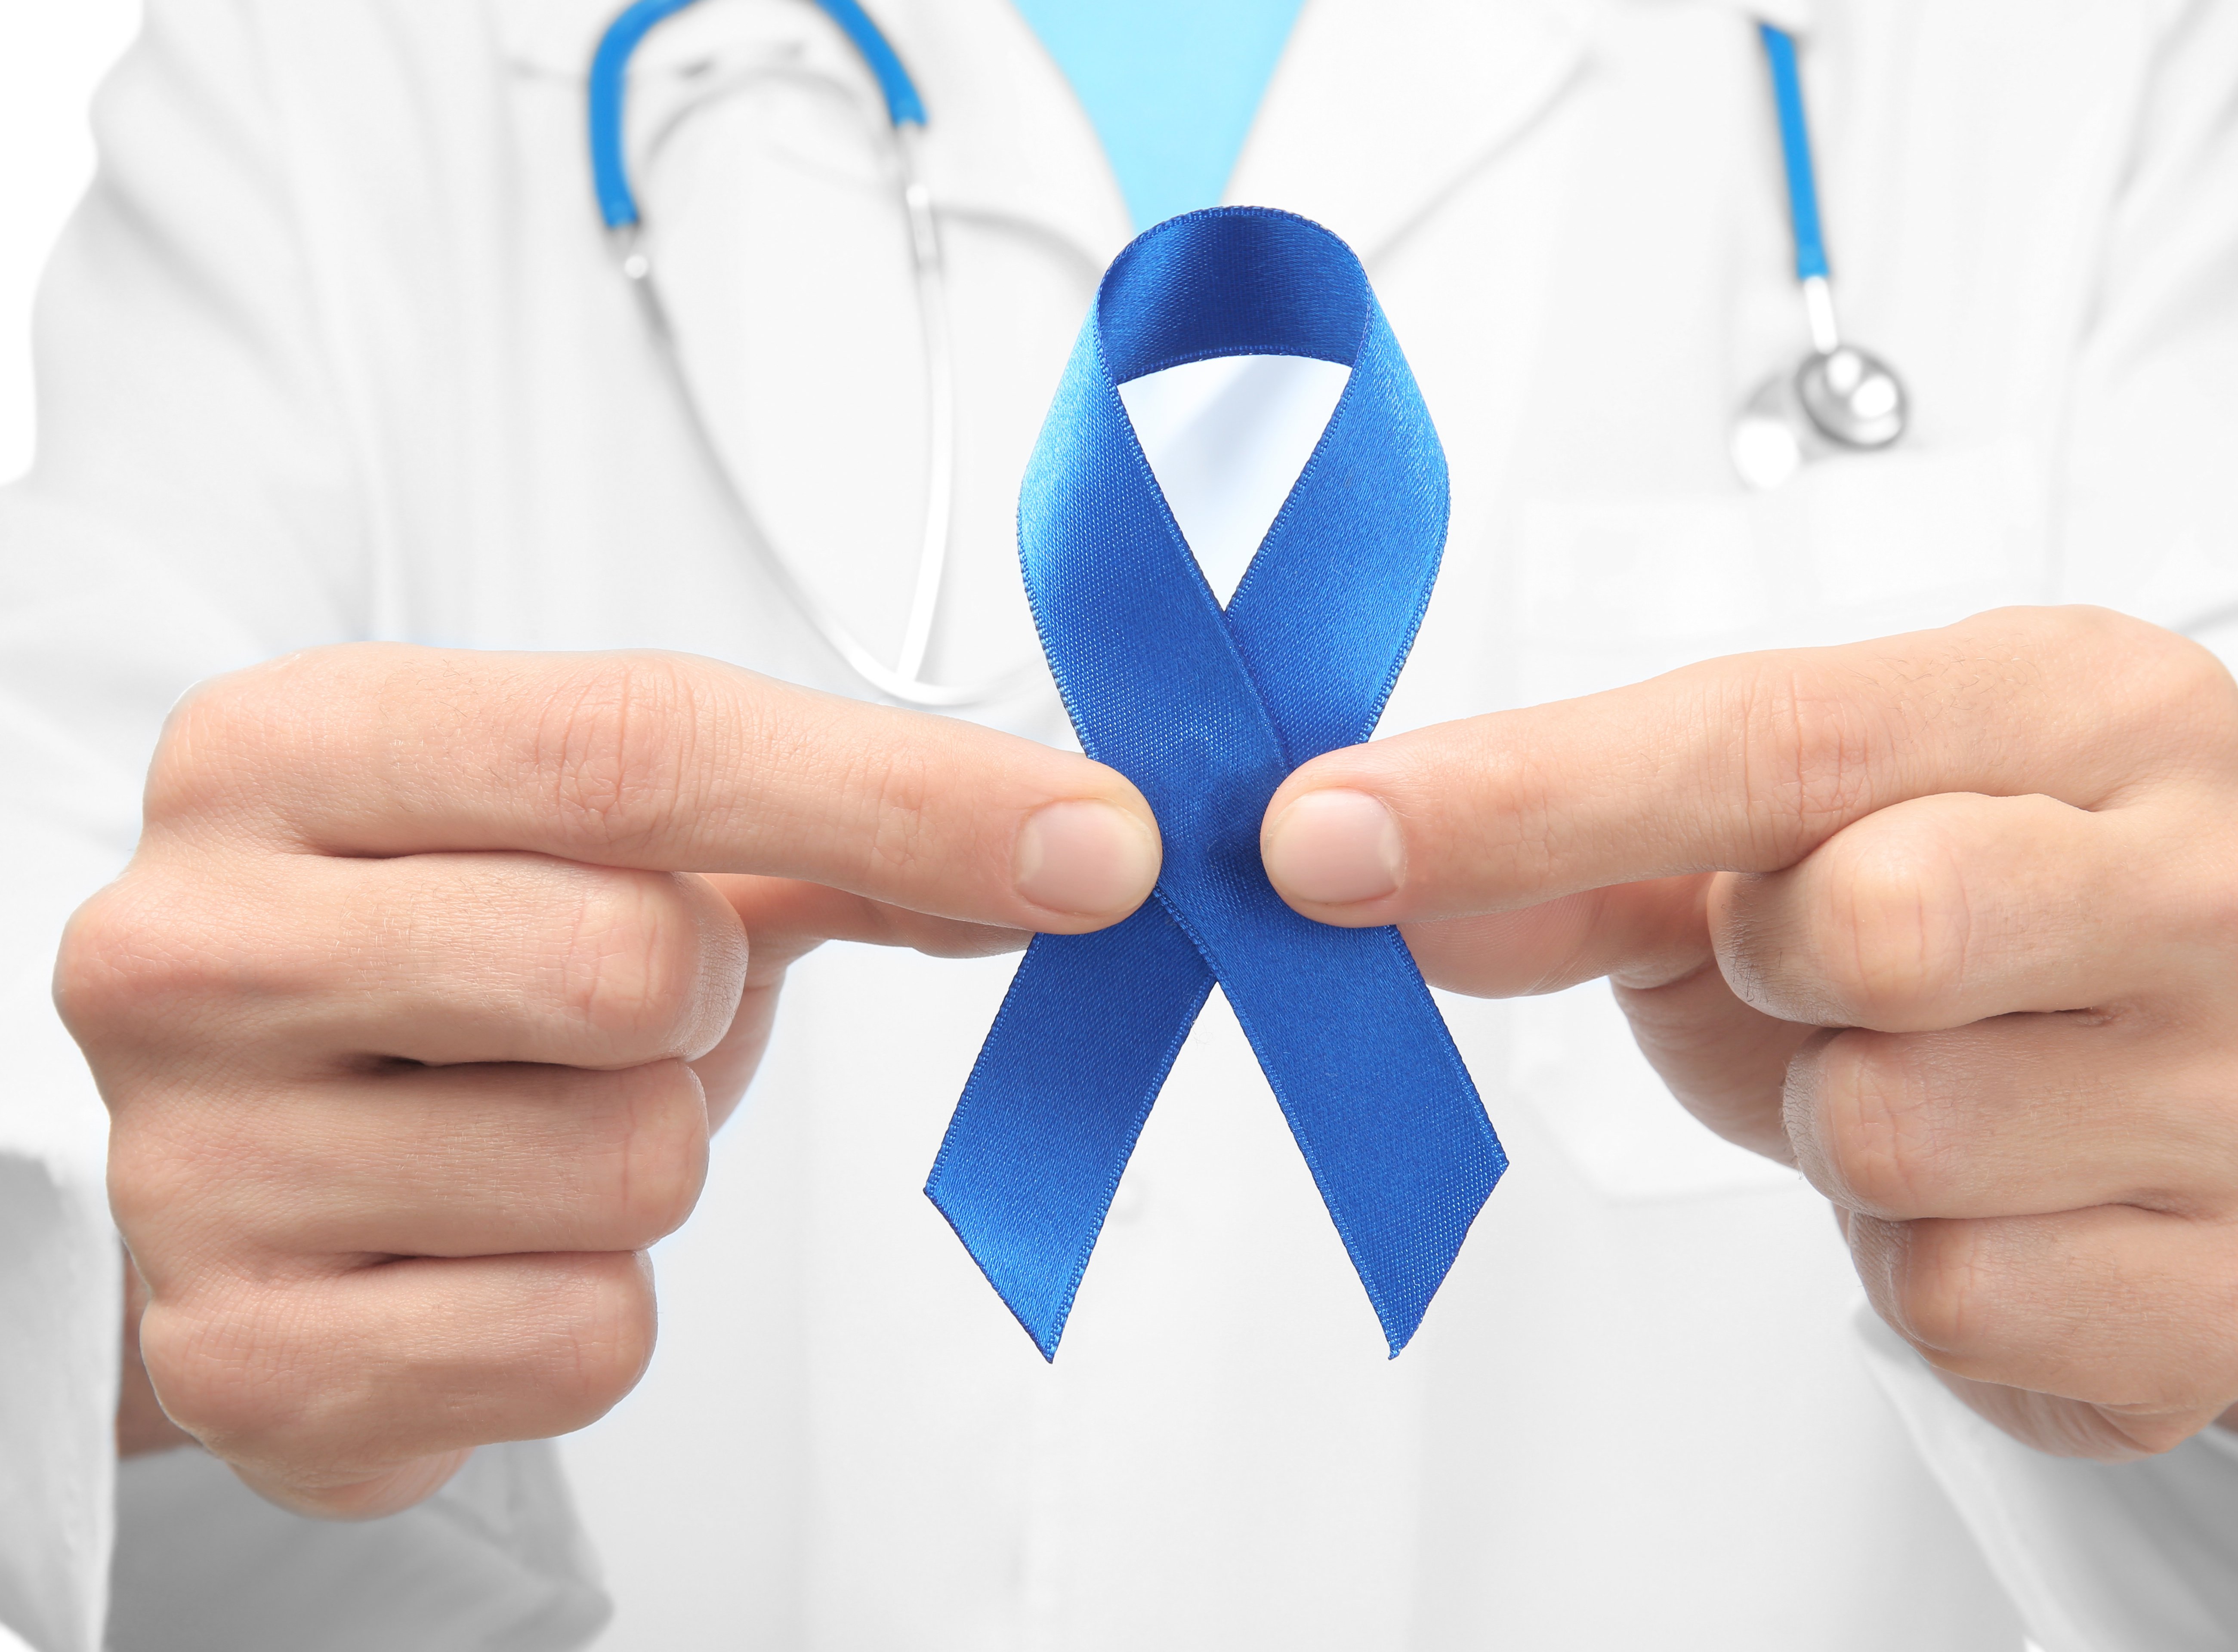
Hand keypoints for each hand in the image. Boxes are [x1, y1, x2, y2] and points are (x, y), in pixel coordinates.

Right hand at [58, 646, 1158, 1514]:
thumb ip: (846, 822)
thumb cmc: (458, 963)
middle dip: (701, 1001)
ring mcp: (193, 1165)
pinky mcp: (242, 1362)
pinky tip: (485, 1253)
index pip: (638, 741)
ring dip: (650, 1159)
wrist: (271, 1156)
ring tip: (532, 1129)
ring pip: (629, 1167)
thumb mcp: (615, 842)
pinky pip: (579, 1339)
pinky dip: (588, 1308)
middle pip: (634, 961)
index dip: (904, 793)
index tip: (1100, 842)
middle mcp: (192, 944)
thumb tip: (1081, 844)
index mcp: (286, 755)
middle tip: (624, 1009)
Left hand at [1261, 606, 2237, 1457]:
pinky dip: (1915, 1268)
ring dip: (1835, 1133)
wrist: (2136, 1086)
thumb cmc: (1949, 921)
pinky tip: (1979, 1202)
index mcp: (2097, 705)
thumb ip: (1557, 839)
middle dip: (1776, 972)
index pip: (1772, 734)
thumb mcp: (1755, 845)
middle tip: (1811, 972)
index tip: (1325, 836)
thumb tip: (1345, 856)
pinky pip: (1960, 1299)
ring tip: (1905, 1089)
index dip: (1522, 793)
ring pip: (1895, 1134)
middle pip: (1874, 924)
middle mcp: (2225, 878)